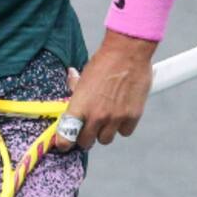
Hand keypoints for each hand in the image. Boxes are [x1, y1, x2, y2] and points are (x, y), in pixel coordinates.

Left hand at [54, 31, 156, 151]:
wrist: (128, 53)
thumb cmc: (105, 61)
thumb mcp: (84, 76)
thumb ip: (76, 86)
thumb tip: (70, 78)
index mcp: (79, 106)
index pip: (66, 136)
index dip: (64, 142)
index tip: (65, 142)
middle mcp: (96, 116)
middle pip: (86, 142)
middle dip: (85, 136)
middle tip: (88, 127)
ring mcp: (114, 118)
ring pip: (105, 140)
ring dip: (104, 132)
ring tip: (106, 119)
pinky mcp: (132, 117)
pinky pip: (124, 132)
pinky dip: (123, 126)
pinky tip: (122, 113)